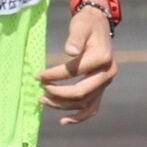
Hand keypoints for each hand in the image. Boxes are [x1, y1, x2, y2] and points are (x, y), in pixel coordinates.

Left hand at [37, 8, 115, 124]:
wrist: (98, 25)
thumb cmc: (86, 24)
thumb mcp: (80, 26)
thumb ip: (75, 38)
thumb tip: (70, 51)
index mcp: (103, 58)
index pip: (74, 72)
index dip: (54, 75)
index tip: (37, 75)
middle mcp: (108, 73)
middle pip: (81, 92)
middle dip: (58, 94)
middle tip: (40, 89)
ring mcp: (106, 83)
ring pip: (84, 103)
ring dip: (63, 105)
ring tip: (43, 100)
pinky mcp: (101, 88)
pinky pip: (92, 107)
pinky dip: (79, 117)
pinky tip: (64, 121)